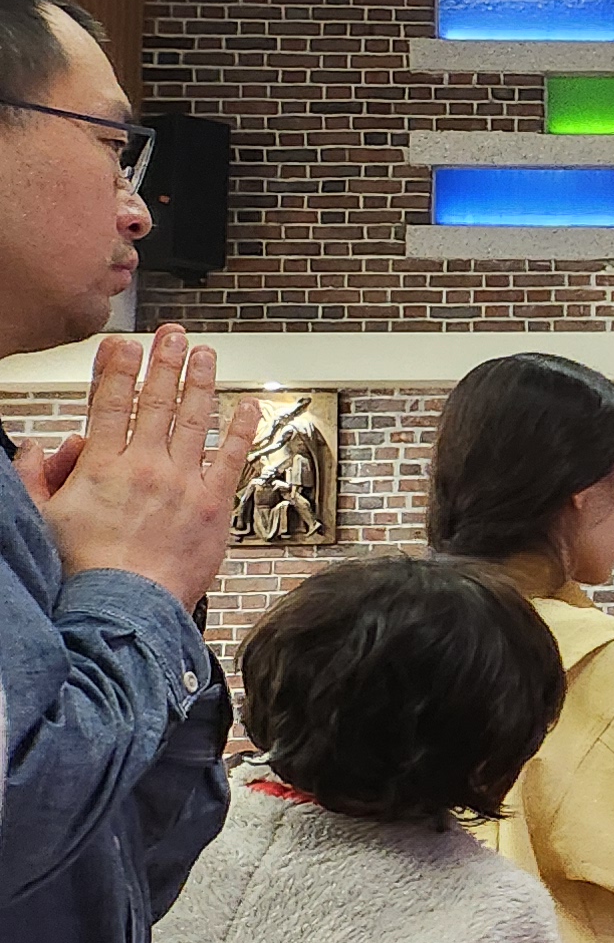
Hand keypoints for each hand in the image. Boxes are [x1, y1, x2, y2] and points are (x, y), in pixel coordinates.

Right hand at [29, 326, 252, 608]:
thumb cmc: (83, 570)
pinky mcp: (214, 505)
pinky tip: (249, 406)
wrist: (123, 607)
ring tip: (205, 354)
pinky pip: (232, 458)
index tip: (124, 344)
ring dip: (201, 382)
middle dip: (165, 362)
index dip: (118, 368)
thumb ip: (36, 477)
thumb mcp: (41, 518)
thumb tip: (40, 446)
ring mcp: (183, 483)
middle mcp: (145, 467)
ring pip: (194, 420)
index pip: (110, 403)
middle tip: (173, 336)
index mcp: (102, 466)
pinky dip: (242, 429)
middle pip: (156, 401)